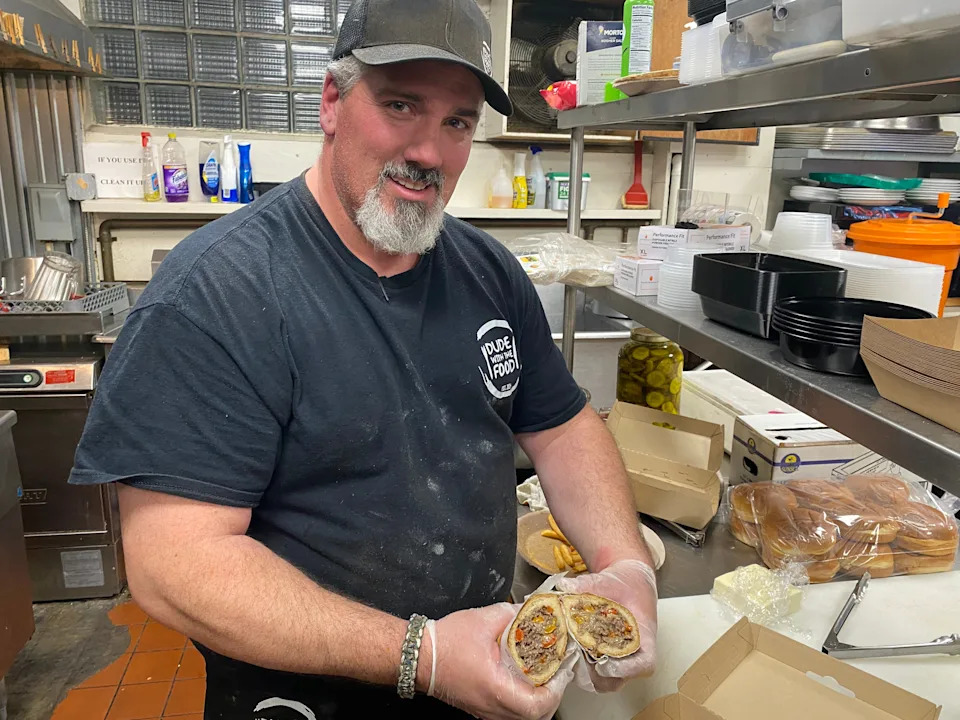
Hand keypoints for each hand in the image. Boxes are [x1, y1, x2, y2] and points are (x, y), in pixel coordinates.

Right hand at [425, 603, 571, 719]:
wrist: (419, 656)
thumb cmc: (446, 642)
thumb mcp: (483, 619)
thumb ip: (512, 614)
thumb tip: (531, 610)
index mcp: (495, 688)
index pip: (536, 705)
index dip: (556, 690)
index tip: (562, 670)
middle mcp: (491, 707)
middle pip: (535, 717)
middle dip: (551, 696)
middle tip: (557, 673)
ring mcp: (485, 711)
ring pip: (522, 717)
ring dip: (537, 699)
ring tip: (544, 676)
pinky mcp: (480, 708)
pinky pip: (509, 713)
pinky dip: (522, 700)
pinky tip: (522, 680)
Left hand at [556, 559, 657, 691]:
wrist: (627, 582)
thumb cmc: (626, 584)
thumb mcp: (608, 581)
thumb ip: (587, 584)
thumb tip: (564, 584)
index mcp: (644, 635)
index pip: (645, 664)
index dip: (627, 670)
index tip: (605, 664)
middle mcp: (633, 653)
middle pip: (621, 679)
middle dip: (597, 675)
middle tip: (578, 660)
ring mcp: (619, 658)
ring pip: (606, 681)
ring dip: (587, 674)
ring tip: (570, 656)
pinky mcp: (604, 658)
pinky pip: (595, 673)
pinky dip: (581, 667)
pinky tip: (567, 652)